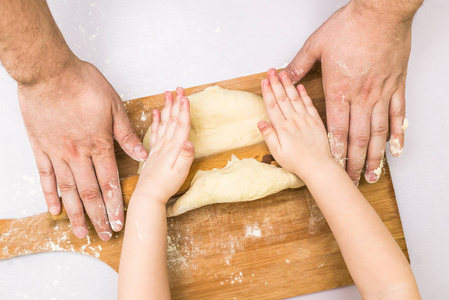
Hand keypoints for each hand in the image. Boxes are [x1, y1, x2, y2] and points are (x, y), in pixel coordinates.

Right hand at [18, 59, 147, 239]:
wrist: (49, 71)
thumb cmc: (82, 83)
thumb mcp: (113, 105)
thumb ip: (126, 133)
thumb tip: (143, 153)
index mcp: (99, 144)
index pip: (110, 182)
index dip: (115, 205)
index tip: (119, 222)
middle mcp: (78, 154)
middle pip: (90, 193)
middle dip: (99, 216)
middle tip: (103, 235)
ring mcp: (57, 153)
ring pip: (68, 190)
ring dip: (76, 213)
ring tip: (81, 231)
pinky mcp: (41, 148)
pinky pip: (45, 177)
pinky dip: (50, 195)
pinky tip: (54, 210)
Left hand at [136, 88, 193, 203]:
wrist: (148, 195)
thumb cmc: (166, 186)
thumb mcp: (180, 173)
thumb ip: (185, 157)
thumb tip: (189, 142)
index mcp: (174, 148)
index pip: (180, 125)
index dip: (184, 110)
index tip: (185, 96)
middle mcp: (166, 144)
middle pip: (173, 119)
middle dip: (176, 103)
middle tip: (178, 89)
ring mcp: (159, 147)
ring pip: (164, 122)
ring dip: (166, 108)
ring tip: (167, 94)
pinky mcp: (154, 152)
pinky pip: (155, 132)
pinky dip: (155, 121)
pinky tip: (155, 113)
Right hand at [258, 69, 333, 180]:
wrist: (318, 166)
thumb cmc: (296, 162)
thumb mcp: (276, 152)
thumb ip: (268, 135)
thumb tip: (260, 122)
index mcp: (281, 127)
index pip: (272, 105)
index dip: (267, 91)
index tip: (264, 80)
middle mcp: (293, 120)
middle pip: (282, 97)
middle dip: (275, 82)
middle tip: (271, 70)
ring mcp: (305, 119)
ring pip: (294, 97)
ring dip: (288, 84)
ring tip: (283, 73)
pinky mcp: (316, 121)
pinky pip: (309, 104)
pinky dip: (304, 94)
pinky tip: (300, 86)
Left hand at [285, 1, 413, 184]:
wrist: (381, 11)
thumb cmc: (350, 26)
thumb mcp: (316, 44)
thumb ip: (299, 65)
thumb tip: (284, 76)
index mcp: (339, 90)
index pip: (335, 130)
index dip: (334, 153)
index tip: (333, 169)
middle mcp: (361, 97)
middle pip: (357, 138)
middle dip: (353, 162)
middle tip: (351, 180)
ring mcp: (380, 93)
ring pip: (378, 132)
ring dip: (375, 156)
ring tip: (372, 173)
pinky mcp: (396, 86)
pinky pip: (398, 115)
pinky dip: (397, 134)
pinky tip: (396, 149)